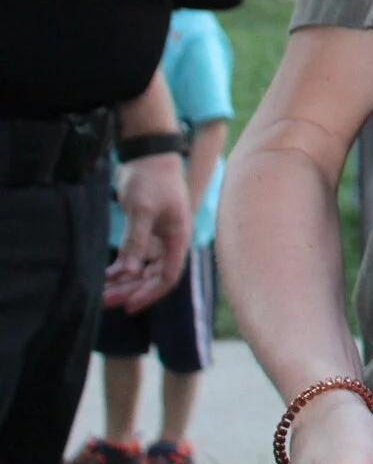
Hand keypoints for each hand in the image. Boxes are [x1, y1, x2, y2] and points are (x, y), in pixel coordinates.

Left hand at [103, 155, 190, 309]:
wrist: (148, 156)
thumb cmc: (151, 180)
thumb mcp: (143, 210)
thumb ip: (136, 241)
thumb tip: (130, 272)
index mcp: (178, 237)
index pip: (167, 276)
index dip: (149, 293)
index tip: (128, 306)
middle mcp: (170, 241)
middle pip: (153, 276)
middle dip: (132, 290)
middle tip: (106, 301)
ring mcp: (158, 238)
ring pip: (143, 270)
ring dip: (125, 282)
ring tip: (102, 293)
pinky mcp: (144, 233)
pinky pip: (135, 258)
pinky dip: (122, 268)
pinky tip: (106, 275)